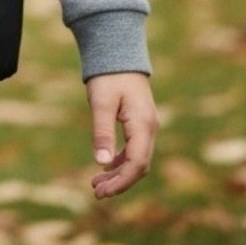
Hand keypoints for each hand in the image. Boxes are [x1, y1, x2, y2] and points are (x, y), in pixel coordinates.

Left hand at [84, 72, 158, 198]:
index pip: (137, 164)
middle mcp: (150, 128)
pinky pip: (135, 149)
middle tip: (96, 192)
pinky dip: (121, 160)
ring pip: (138, 158)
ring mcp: (147, 125)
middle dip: (119, 182)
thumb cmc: (108, 76)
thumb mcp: (101, 102)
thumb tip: (102, 162)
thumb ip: (102, 132)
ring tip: (97, 183)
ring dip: (119, 173)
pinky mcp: (140, 122)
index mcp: (143, 124)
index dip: (121, 182)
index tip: (102, 192)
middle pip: (139, 166)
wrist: (119, 52)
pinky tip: (106, 165)